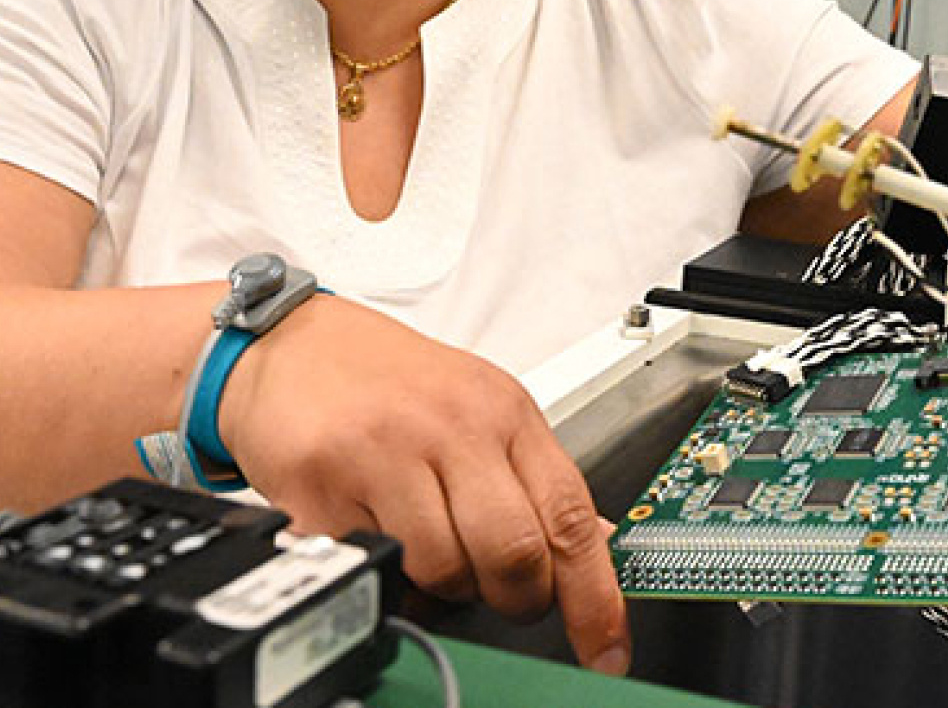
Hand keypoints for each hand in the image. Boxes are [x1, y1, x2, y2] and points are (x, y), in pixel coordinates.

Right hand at [217, 295, 629, 674]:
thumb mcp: (483, 405)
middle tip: (495, 591)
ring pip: (443, 571)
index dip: (595, 596)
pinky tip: (375, 532)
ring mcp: (386, 454)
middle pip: (514, 553)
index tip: (607, 650)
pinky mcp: (323, 486)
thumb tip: (598, 542)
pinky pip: (370, 567)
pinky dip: (379, 572)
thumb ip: (535, 476)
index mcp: (504, 411)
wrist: (294, 343)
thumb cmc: (392, 381)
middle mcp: (452, 427)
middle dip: (513, 597)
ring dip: (441, 585)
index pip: (570, 515)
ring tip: (425, 547)